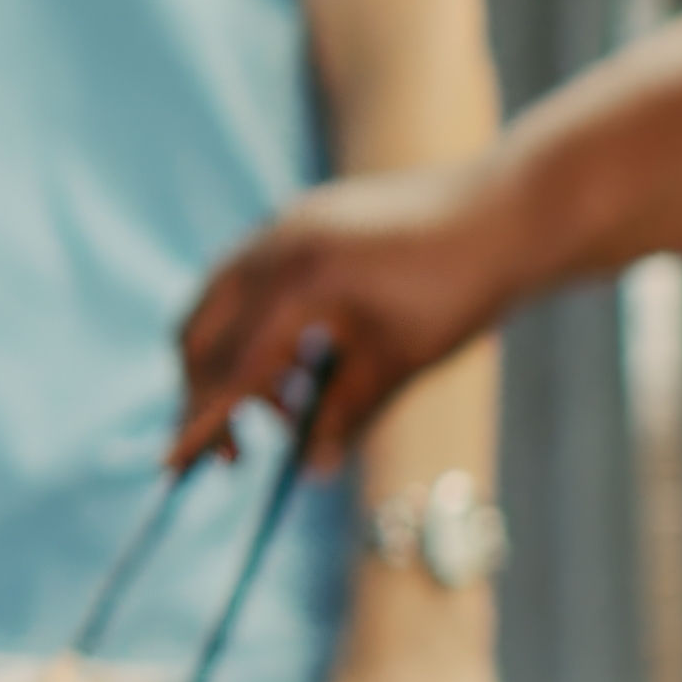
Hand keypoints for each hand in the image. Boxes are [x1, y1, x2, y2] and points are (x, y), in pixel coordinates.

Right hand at [174, 158, 550, 471]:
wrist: (508, 211)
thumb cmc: (460, 291)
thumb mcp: (399, 363)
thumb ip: (344, 415)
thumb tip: (309, 470)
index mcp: (292, 281)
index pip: (226, 366)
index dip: (199, 419)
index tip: (172, 466)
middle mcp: (270, 246)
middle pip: (199, 334)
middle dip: (206, 394)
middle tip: (239, 451)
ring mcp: (279, 227)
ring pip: (219, 306)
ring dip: (235, 364)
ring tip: (289, 408)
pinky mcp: (298, 221)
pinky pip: (249, 282)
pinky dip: (256, 330)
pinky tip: (304, 361)